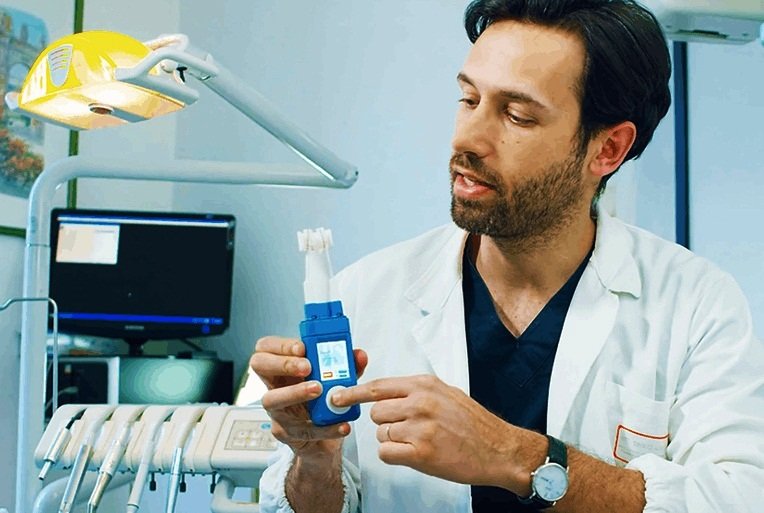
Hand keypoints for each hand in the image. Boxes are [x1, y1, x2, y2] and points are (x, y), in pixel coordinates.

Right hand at [249, 336, 367, 459]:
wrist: (325, 440)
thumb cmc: (323, 403)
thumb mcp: (338, 380)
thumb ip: (348, 366)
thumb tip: (359, 355)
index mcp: (284, 368)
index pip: (266, 347)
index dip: (280, 345)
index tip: (302, 347)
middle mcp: (275, 386)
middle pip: (259, 365)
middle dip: (282, 362)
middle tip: (307, 366)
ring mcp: (278, 410)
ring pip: (271, 400)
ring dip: (295, 392)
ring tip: (318, 390)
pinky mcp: (288, 434)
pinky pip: (302, 430)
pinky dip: (324, 428)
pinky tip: (341, 423)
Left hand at [331, 374, 541, 490]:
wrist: (499, 449)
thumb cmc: (474, 423)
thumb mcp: (446, 393)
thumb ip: (416, 392)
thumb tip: (386, 395)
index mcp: (424, 385)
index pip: (378, 386)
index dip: (353, 392)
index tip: (337, 396)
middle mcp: (420, 403)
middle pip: (376, 412)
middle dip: (385, 422)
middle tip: (405, 428)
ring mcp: (420, 428)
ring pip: (381, 433)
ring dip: (393, 440)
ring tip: (418, 441)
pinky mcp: (421, 453)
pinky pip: (387, 453)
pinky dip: (395, 455)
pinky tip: (414, 454)